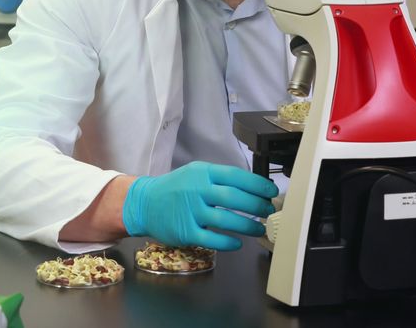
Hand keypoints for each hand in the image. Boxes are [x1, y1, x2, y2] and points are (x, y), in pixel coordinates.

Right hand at [121, 161, 278, 250]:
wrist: (145, 203)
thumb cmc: (175, 189)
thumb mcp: (196, 174)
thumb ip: (220, 179)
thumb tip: (252, 188)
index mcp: (202, 173)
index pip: (236, 176)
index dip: (257, 184)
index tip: (270, 192)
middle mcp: (197, 190)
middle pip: (234, 198)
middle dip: (256, 205)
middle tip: (268, 211)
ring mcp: (190, 211)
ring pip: (226, 220)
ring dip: (248, 226)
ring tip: (258, 229)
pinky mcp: (185, 231)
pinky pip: (212, 239)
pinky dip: (228, 242)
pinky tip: (238, 243)